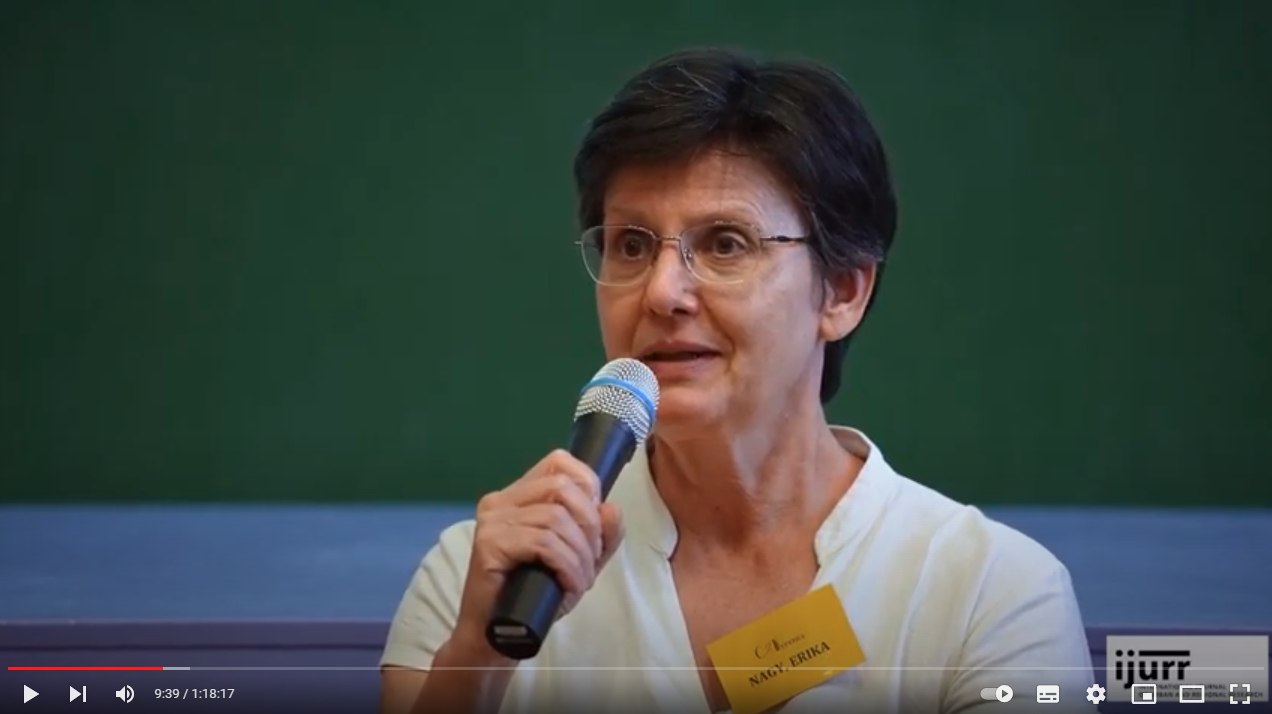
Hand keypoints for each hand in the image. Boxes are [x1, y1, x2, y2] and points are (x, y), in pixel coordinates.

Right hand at [448, 449, 624, 661]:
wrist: (495, 634)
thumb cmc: (535, 594)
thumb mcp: (579, 561)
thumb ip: (602, 535)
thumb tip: (612, 508)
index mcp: (519, 495)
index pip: (559, 461)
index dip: (588, 485)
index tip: (596, 523)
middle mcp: (501, 500)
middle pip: (561, 486)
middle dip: (590, 525)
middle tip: (590, 561)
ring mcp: (492, 520)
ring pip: (555, 517)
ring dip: (580, 553)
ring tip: (580, 580)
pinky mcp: (488, 544)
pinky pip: (542, 542)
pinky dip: (566, 565)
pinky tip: (569, 584)